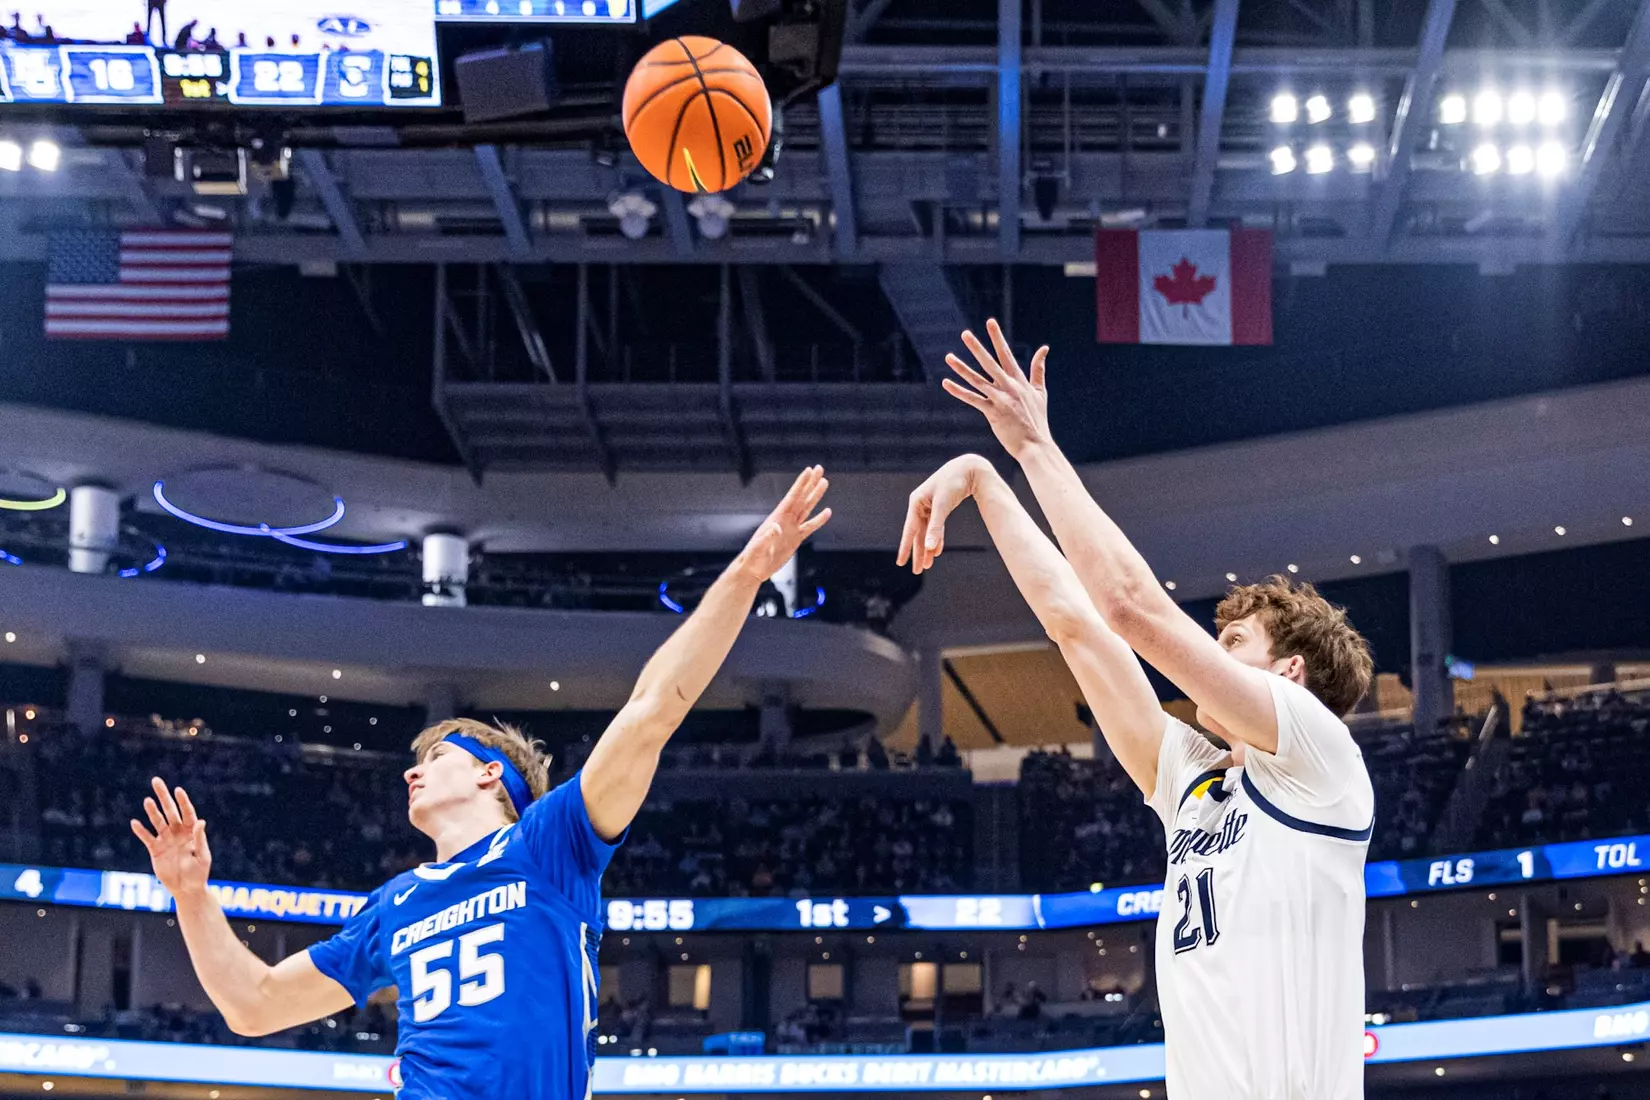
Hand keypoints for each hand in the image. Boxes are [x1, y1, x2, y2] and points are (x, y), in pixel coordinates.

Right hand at [131, 776, 211, 897]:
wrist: (186, 888)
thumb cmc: (199, 873)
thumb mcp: (202, 856)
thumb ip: (199, 838)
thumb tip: (200, 821)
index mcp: (191, 832)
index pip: (187, 812)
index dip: (183, 801)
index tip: (178, 790)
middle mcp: (178, 832)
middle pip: (170, 811)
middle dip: (164, 796)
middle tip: (156, 781)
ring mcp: (166, 840)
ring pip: (158, 822)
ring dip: (152, 811)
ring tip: (147, 800)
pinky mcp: (155, 850)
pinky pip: (147, 838)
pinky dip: (141, 831)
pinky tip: (134, 822)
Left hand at [734, 466, 832, 581]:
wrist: (754, 569)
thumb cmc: (753, 558)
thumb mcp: (759, 547)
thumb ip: (767, 537)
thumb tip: (776, 526)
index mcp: (777, 518)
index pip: (792, 497)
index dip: (801, 484)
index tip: (809, 470)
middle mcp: (786, 519)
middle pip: (801, 497)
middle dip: (810, 483)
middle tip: (820, 468)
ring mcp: (791, 528)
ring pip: (807, 508)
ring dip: (815, 495)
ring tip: (824, 482)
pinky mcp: (796, 538)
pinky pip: (810, 526)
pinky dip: (819, 519)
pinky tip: (827, 512)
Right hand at [896, 454, 991, 574]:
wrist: (968, 468)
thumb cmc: (953, 483)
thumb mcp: (943, 505)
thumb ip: (935, 528)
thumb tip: (929, 548)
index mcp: (916, 502)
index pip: (910, 530)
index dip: (906, 548)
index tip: (901, 563)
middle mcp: (920, 505)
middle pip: (918, 534)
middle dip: (918, 552)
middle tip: (917, 571)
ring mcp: (929, 506)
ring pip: (927, 532)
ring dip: (928, 548)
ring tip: (927, 565)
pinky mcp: (939, 507)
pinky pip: (936, 527)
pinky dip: (937, 538)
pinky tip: (937, 550)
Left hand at [941, 318, 1052, 459]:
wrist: (1036, 445)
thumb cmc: (1037, 420)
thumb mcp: (1040, 392)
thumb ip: (1039, 369)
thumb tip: (1044, 348)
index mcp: (1020, 381)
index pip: (1006, 354)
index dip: (997, 338)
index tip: (990, 322)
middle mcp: (1009, 387)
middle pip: (990, 363)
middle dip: (977, 347)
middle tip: (965, 334)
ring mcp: (1000, 399)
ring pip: (977, 380)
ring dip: (962, 368)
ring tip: (948, 356)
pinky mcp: (993, 413)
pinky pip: (972, 399)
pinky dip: (959, 391)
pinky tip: (947, 383)